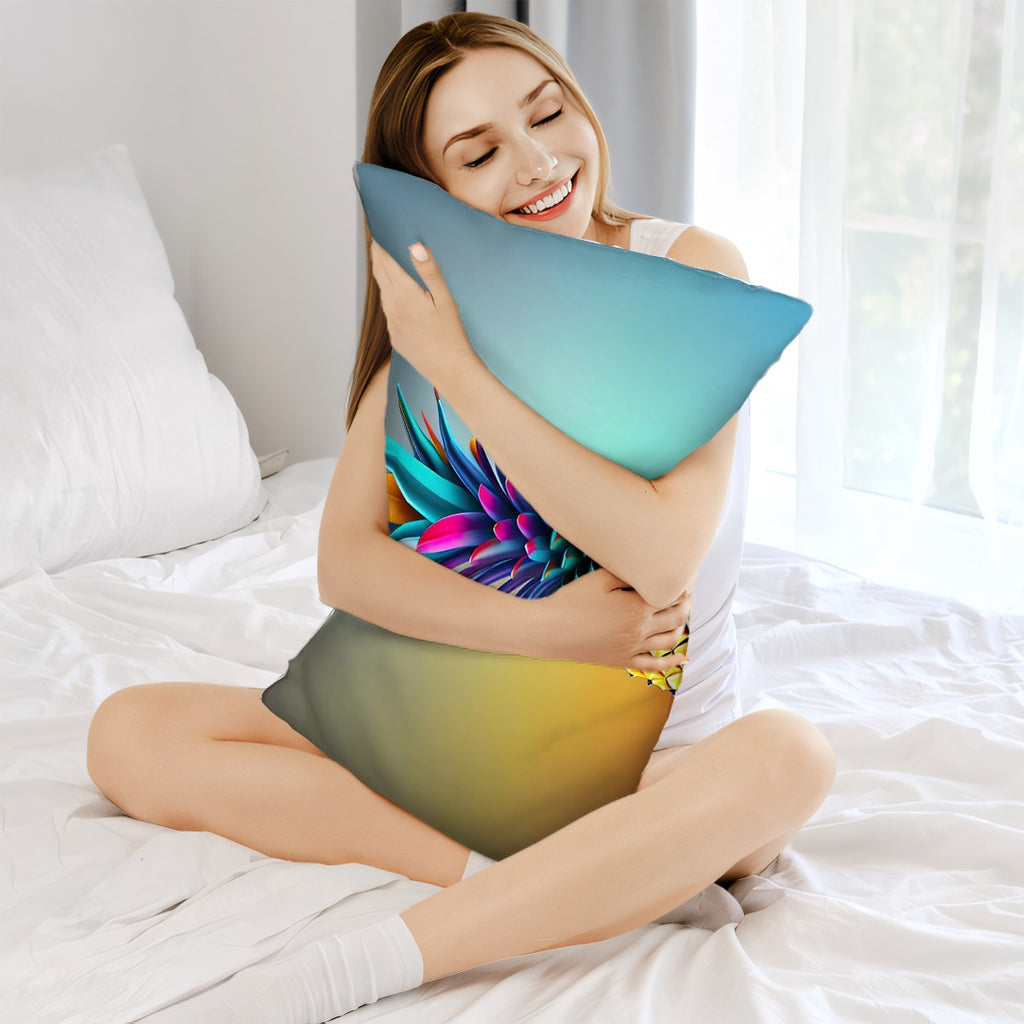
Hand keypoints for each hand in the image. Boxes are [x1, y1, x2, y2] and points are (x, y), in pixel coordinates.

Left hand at [369, 239, 475, 387]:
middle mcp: (393, 308)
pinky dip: (389, 297)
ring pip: (382, 293)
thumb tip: (415, 247)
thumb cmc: (452, 336)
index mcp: (404, 294)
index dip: (379, 247)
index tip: (377, 235)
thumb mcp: (446, 300)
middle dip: (377, 258)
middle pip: (379, 276)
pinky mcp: (395, 336)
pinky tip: (397, 296)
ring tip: (385, 265)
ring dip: (382, 277)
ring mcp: (392, 323)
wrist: (449, 371)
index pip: (385, 263)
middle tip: (377, 244)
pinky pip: (389, 311)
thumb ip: (430, 271)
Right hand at [539, 567, 691, 672]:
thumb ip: (628, 574)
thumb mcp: (600, 579)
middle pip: (677, 618)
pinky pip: (654, 666)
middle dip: (686, 604)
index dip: (681, 587)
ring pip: (670, 640)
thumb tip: (648, 571)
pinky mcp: (623, 661)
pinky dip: (672, 662)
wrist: (550, 631)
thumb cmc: (572, 601)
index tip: (684, 577)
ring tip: (682, 615)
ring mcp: (633, 648)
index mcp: (637, 608)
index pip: (671, 597)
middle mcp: (641, 631)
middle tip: (687, 593)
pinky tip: (683, 659)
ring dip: (682, 627)